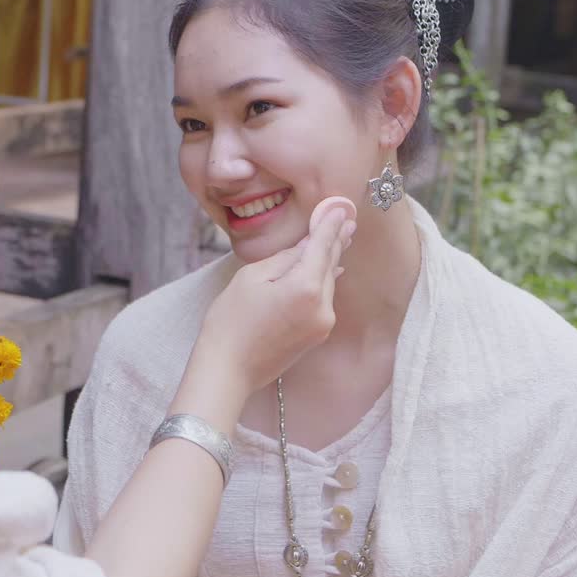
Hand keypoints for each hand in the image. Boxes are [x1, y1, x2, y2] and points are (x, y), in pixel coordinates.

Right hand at [191, 197, 355, 400]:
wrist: (229, 369)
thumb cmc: (231, 321)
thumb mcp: (252, 278)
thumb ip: (285, 259)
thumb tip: (307, 245)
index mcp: (305, 286)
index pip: (322, 246)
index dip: (330, 224)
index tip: (341, 207)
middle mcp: (322, 305)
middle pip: (330, 264)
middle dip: (336, 240)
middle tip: (347, 217)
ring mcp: (323, 323)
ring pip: (328, 282)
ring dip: (330, 260)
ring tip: (338, 237)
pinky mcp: (318, 335)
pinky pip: (324, 299)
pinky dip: (324, 281)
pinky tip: (331, 268)